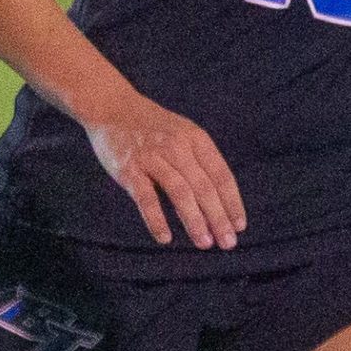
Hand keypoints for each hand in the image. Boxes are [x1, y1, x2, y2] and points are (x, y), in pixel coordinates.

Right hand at [82, 85, 245, 249]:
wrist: (111, 106)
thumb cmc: (150, 127)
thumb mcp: (182, 133)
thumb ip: (198, 161)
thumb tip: (217, 201)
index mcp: (196, 139)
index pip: (221, 175)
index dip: (232, 202)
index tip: (239, 226)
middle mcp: (177, 147)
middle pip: (204, 187)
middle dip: (218, 218)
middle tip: (227, 243)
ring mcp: (152, 157)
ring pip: (180, 193)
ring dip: (194, 221)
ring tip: (204, 243)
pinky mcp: (129, 168)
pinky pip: (146, 198)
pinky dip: (156, 220)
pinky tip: (165, 238)